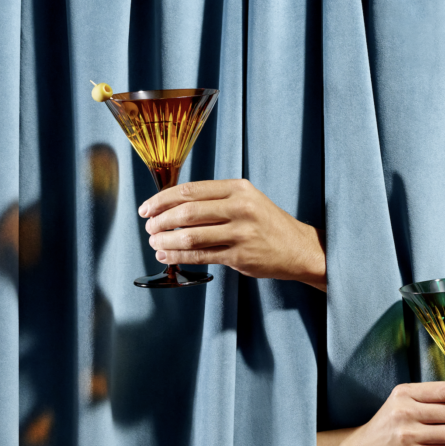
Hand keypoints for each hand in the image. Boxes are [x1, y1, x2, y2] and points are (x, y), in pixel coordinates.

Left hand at [139, 179, 325, 290]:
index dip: (162, 199)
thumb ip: (214, 199)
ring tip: (155, 243)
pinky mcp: (240, 256)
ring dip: (166, 241)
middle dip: (160, 221)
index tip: (147, 208)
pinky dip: (179, 257)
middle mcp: (240, 208)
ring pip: (190, 236)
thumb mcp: (246, 199)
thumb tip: (171, 206)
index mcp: (238, 188)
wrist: (298, 248)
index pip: (190, 190)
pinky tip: (168, 256)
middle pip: (187, 212)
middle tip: (149, 227)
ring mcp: (241, 233)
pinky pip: (201, 256)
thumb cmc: (267, 223)